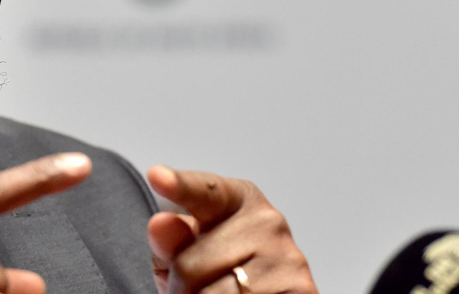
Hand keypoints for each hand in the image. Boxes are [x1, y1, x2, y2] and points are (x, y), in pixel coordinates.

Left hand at [146, 167, 316, 293]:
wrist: (266, 291)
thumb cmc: (222, 270)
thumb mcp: (188, 254)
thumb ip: (172, 241)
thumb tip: (161, 225)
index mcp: (239, 199)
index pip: (205, 192)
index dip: (180, 186)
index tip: (159, 176)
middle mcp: (268, 223)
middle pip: (190, 265)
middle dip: (182, 286)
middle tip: (197, 285)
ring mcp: (286, 259)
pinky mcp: (300, 291)